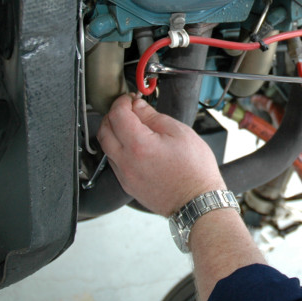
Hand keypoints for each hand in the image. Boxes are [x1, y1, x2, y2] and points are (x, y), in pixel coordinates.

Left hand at [97, 94, 225, 215]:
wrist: (197, 202)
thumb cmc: (194, 170)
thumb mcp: (179, 132)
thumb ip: (153, 117)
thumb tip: (138, 106)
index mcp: (138, 145)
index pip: (117, 114)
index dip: (122, 101)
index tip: (130, 98)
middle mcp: (126, 162)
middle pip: (104, 129)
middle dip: (113, 114)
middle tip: (128, 109)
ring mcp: (125, 176)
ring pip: (106, 147)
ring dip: (114, 131)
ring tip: (132, 126)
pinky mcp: (128, 185)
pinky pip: (114, 162)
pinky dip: (118, 148)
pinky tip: (135, 145)